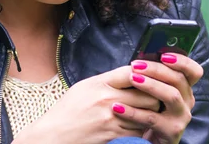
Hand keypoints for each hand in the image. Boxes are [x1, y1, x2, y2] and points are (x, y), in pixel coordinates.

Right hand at [11, 66, 159, 143]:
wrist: (52, 137)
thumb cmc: (67, 112)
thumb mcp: (83, 88)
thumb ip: (107, 80)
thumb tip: (130, 73)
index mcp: (99, 84)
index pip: (132, 71)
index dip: (145, 72)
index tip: (149, 74)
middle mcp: (108, 101)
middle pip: (146, 93)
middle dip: (154, 94)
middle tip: (156, 95)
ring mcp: (112, 120)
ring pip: (147, 113)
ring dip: (151, 112)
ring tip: (151, 110)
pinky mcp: (114, 137)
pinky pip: (139, 131)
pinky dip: (142, 128)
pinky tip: (140, 126)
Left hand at [112, 53, 203, 143]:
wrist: (147, 141)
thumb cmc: (147, 112)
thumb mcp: (152, 93)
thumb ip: (152, 77)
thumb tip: (139, 58)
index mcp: (184, 88)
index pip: (193, 71)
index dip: (182, 61)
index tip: (164, 54)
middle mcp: (187, 101)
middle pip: (179, 80)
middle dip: (157, 69)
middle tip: (136, 65)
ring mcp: (181, 117)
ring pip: (171, 96)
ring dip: (151, 85)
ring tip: (132, 78)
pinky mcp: (172, 132)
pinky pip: (152, 118)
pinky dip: (134, 111)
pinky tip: (118, 107)